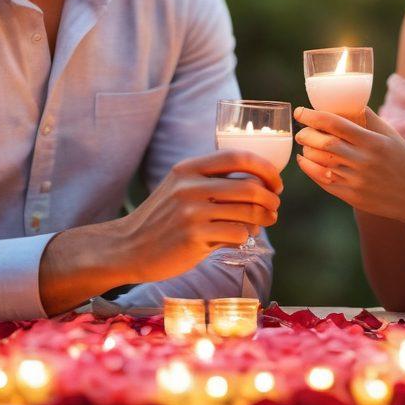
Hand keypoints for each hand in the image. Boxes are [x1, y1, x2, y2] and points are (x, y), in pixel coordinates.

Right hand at [116, 150, 282, 283]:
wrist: (128, 247)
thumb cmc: (163, 218)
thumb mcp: (180, 187)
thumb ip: (211, 180)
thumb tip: (258, 183)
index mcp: (189, 167)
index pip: (238, 157)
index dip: (265, 169)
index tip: (276, 183)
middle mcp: (190, 185)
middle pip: (250, 187)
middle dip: (271, 199)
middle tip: (274, 208)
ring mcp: (191, 211)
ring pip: (248, 213)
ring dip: (262, 220)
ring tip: (262, 224)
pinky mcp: (193, 237)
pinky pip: (237, 234)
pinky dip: (244, 238)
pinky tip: (237, 240)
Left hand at [293, 106, 404, 222]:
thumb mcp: (392, 136)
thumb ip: (371, 119)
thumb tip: (352, 101)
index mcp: (373, 142)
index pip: (336, 124)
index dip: (314, 116)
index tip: (300, 111)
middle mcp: (364, 161)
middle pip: (325, 143)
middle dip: (306, 134)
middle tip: (301, 130)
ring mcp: (357, 181)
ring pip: (322, 163)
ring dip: (307, 151)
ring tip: (304, 144)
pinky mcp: (353, 197)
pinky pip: (324, 182)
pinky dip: (310, 169)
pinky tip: (305, 161)